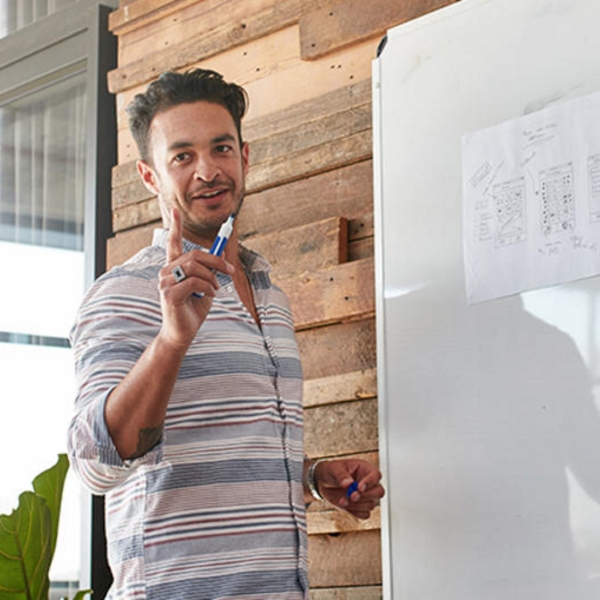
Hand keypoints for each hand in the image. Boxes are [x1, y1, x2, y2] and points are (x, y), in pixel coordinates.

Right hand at [158, 208, 233, 349]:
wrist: (183, 333)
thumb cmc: (193, 310)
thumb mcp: (207, 286)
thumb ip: (211, 270)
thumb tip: (223, 253)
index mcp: (173, 268)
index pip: (173, 243)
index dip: (175, 227)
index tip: (175, 211)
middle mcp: (166, 272)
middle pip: (194, 255)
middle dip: (216, 261)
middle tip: (229, 271)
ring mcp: (165, 282)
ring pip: (194, 267)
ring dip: (211, 277)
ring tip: (215, 289)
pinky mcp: (168, 293)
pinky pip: (194, 282)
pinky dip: (207, 287)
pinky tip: (209, 295)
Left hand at [315, 459, 384, 518]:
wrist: (323, 483)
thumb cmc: (331, 471)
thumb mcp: (333, 469)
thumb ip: (341, 475)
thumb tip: (348, 483)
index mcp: (365, 469)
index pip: (376, 475)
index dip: (370, 482)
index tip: (359, 488)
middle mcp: (369, 483)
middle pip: (379, 492)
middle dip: (366, 496)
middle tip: (352, 496)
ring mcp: (366, 496)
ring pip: (371, 504)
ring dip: (356, 505)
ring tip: (342, 500)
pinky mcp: (360, 507)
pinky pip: (365, 514)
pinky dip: (354, 512)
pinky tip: (344, 504)